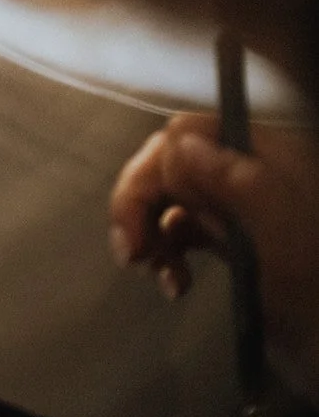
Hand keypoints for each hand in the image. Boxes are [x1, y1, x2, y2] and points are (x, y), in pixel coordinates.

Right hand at [109, 112, 318, 400]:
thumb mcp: (288, 241)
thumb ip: (241, 184)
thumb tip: (177, 144)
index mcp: (268, 157)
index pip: (190, 132)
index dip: (156, 169)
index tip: (143, 221)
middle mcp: (250, 173)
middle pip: (174, 161)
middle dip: (141, 200)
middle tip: (129, 251)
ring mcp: (242, 208)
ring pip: (172, 195)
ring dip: (148, 228)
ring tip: (147, 269)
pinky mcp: (235, 240)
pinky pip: (183, 228)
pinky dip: (166, 252)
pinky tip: (174, 285)